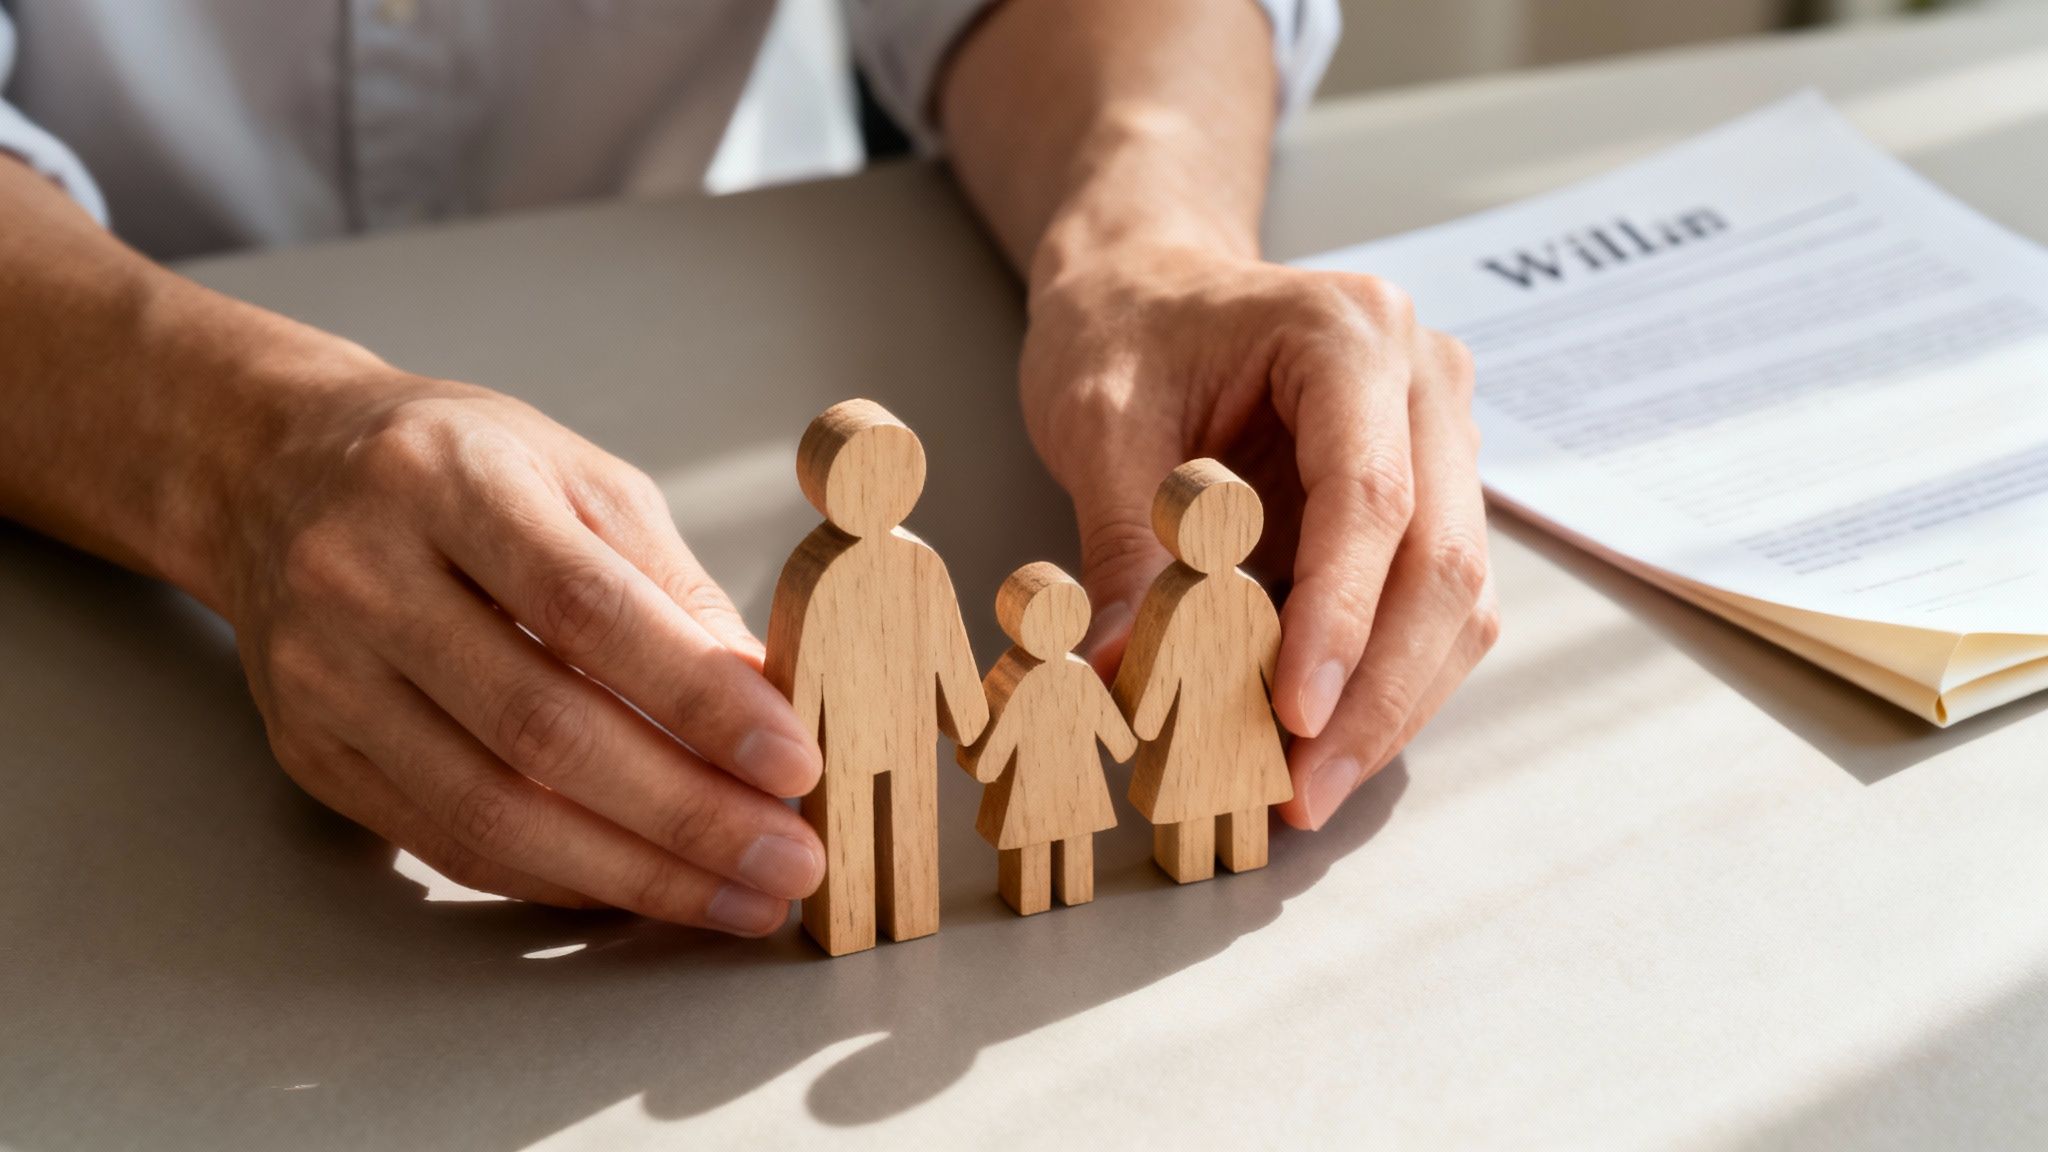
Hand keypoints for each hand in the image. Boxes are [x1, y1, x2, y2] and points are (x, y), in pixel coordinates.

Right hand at [224, 367, 824, 934]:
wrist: (275, 472)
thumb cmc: (454, 466)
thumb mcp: (577, 476)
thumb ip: (670, 585)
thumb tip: (768, 704)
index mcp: (448, 483)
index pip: (588, 610)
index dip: (699, 698)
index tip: (793, 761)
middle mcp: (364, 577)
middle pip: (540, 728)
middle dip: (685, 813)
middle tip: (788, 861)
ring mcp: (323, 675)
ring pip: (491, 809)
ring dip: (635, 872)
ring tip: (737, 897)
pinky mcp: (311, 751)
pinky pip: (450, 840)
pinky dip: (559, 877)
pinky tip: (642, 887)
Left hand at [1021, 243, 1500, 830]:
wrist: (1148, 280)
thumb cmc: (1123, 327)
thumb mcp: (1098, 421)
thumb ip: (1124, 544)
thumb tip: (1119, 678)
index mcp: (1350, 332)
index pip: (1371, 496)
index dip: (1339, 620)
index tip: (1294, 719)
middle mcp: (1424, 382)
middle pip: (1441, 562)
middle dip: (1377, 694)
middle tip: (1305, 793)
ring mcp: (1441, 439)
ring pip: (1458, 600)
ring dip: (1392, 705)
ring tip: (1310, 790)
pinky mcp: (1430, 495)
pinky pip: (1431, 607)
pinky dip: (1384, 682)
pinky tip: (1323, 744)